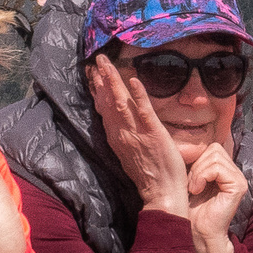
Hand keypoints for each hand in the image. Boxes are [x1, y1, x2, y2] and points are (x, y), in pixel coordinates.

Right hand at [88, 55, 189, 216]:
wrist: (161, 193)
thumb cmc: (149, 175)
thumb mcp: (130, 152)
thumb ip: (124, 134)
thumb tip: (120, 121)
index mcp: (117, 136)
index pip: (103, 107)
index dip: (97, 89)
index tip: (91, 72)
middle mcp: (121, 132)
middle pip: (107, 101)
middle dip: (101, 79)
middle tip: (97, 59)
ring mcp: (136, 132)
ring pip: (120, 102)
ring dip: (113, 81)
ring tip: (106, 63)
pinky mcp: (153, 133)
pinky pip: (144, 111)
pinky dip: (138, 95)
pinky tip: (133, 80)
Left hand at [184, 141, 247, 252]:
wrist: (195, 232)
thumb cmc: (189, 208)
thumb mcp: (189, 178)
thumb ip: (193, 160)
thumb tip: (184, 143)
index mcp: (225, 169)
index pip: (211, 147)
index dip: (195, 158)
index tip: (187, 178)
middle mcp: (234, 171)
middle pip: (213, 148)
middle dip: (196, 165)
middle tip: (191, 184)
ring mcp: (239, 178)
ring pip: (214, 156)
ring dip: (198, 172)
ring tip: (194, 188)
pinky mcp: (239, 186)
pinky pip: (217, 168)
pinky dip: (202, 177)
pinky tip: (197, 191)